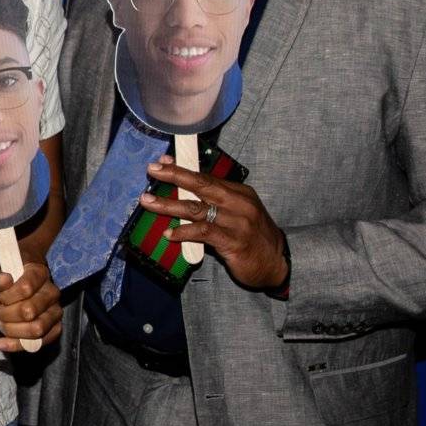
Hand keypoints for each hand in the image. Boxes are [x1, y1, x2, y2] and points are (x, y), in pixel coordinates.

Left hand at [0, 262, 62, 350]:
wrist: (6, 301)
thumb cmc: (0, 290)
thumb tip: (5, 279)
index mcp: (38, 273)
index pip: (25, 288)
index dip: (7, 297)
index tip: (0, 297)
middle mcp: (51, 292)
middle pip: (30, 311)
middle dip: (7, 315)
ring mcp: (55, 311)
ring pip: (37, 329)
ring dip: (12, 330)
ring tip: (2, 323)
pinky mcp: (55, 329)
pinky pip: (39, 343)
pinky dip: (16, 345)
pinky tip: (1, 343)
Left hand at [142, 156, 290, 291]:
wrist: (277, 263)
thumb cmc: (252, 238)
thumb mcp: (238, 214)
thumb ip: (215, 204)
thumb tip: (183, 194)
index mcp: (239, 193)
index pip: (207, 177)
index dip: (183, 169)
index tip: (163, 163)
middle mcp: (238, 203)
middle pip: (201, 185)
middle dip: (175, 176)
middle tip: (152, 170)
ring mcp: (237, 222)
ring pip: (197, 208)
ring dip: (169, 204)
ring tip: (148, 202)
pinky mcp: (233, 241)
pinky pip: (204, 232)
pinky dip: (184, 231)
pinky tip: (170, 233)